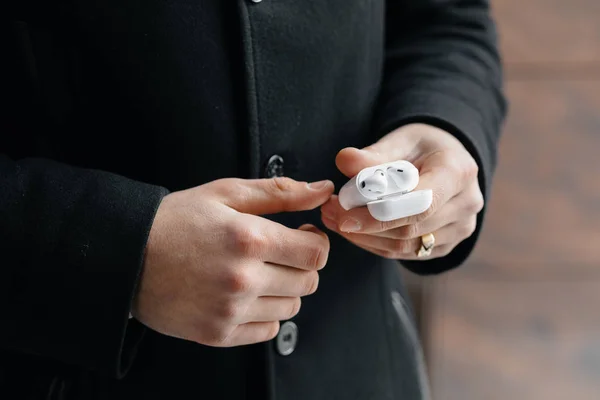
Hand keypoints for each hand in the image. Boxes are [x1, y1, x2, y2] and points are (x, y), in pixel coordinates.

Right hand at [132, 177, 333, 346]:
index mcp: (249, 240)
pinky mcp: (218, 333)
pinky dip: (266, 314)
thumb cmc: (174, 221)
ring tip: (260, 273)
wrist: (125, 257)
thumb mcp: (225, 193)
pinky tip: (247, 295)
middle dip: (302, 265)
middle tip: (280, 253)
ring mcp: (230, 310)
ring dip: (285, 290)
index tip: (303, 237)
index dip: (316, 243)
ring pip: (291, 308)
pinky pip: (268, 331)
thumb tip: (321, 190)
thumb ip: (279, 192)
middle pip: (308, 282)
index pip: (315, 253)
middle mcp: (243, 279)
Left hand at [320, 123, 482, 259]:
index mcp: (458, 172)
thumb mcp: (399, 139)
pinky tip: (352, 230)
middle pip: (409, 227)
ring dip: (363, 237)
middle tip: (328, 211)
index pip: (418, 202)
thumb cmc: (421, 146)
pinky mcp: (446, 245)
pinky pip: (405, 253)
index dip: (379, 213)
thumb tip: (344, 160)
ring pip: (404, 245)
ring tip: (333, 218)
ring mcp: (460, 229)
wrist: (446, 159)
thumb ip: (373, 154)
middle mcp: (466, 204)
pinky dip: (374, 243)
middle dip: (363, 224)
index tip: (343, 213)